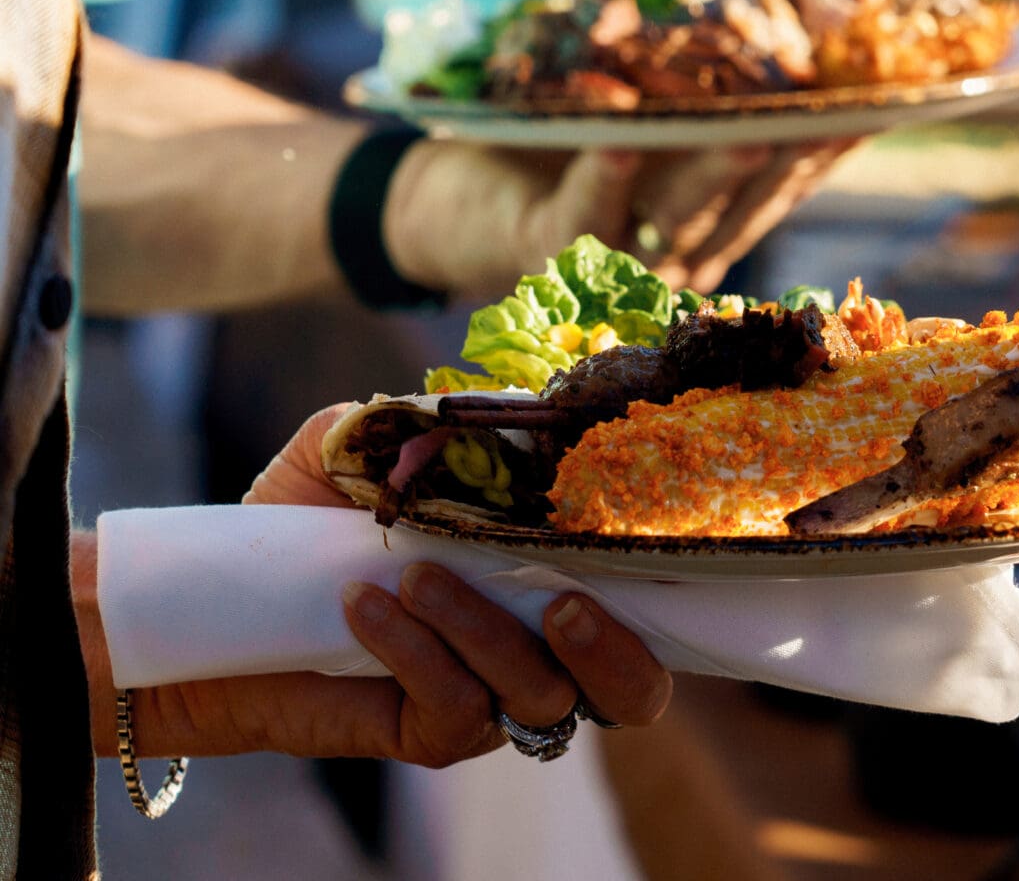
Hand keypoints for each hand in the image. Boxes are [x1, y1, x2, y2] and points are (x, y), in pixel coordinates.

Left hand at [89, 407, 671, 762]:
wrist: (216, 601)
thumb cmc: (306, 520)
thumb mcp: (358, 451)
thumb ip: (414, 422)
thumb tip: (458, 413)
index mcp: (547, 583)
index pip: (647, 607)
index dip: (673, 591)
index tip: (651, 536)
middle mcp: (537, 651)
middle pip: (634, 691)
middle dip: (617, 652)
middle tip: (566, 604)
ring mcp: (488, 700)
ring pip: (540, 694)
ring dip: (483, 630)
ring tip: (409, 575)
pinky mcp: (428, 734)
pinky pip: (457, 709)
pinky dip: (418, 652)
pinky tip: (365, 606)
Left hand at [382, 137, 857, 297]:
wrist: (462, 202)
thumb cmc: (565, 148)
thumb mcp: (643, 119)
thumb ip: (697, 94)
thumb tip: (771, 21)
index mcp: (706, 225)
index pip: (779, 190)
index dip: (825, 153)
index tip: (873, 111)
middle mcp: (675, 256)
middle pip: (743, 207)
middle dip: (790, 162)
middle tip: (835, 118)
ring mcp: (615, 263)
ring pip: (677, 218)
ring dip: (714, 174)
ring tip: (754, 130)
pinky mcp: (549, 252)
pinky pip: (583, 215)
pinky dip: (601, 180)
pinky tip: (621, 143)